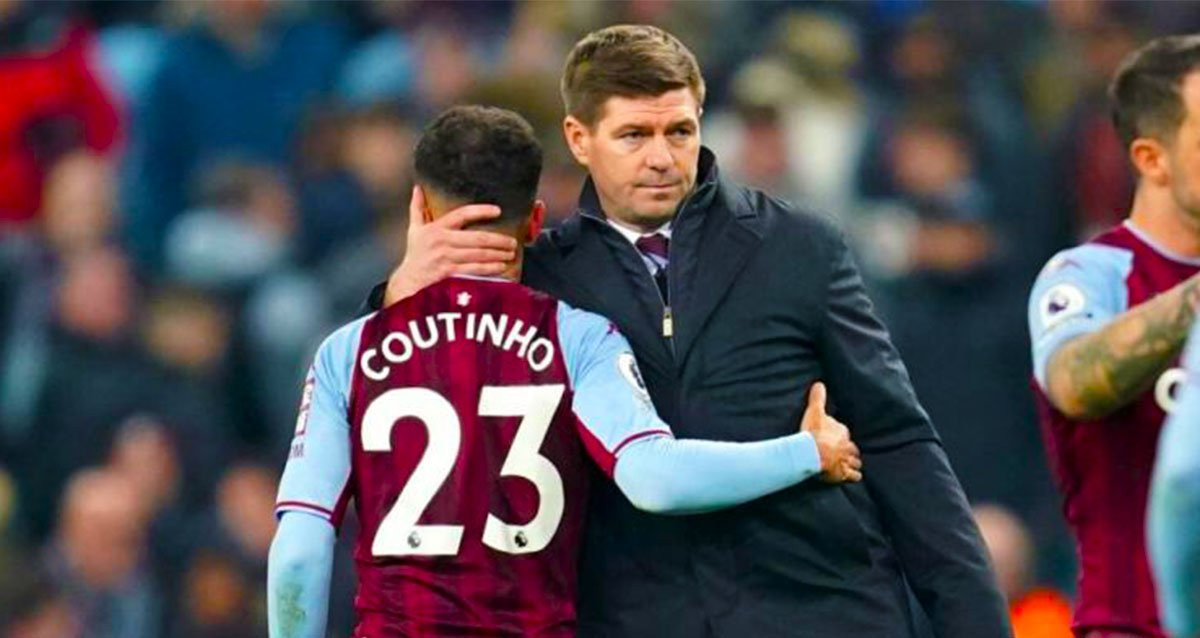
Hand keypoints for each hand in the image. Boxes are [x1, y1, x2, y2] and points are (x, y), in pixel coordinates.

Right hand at [383, 186, 518, 305]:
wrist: (407, 282)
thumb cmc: (415, 255)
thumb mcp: (414, 230)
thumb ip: (417, 209)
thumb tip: (417, 188)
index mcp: (437, 228)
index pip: (462, 214)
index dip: (481, 211)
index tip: (498, 211)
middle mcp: (442, 241)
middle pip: (478, 238)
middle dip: (499, 240)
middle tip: (513, 242)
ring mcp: (446, 258)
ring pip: (479, 254)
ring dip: (498, 254)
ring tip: (511, 253)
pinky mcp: (449, 273)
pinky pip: (474, 269)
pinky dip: (490, 268)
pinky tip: (501, 267)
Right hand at [800, 382, 861, 482]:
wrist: (813, 452)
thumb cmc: (814, 432)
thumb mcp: (815, 411)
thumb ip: (817, 398)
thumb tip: (819, 383)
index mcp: (842, 431)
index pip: (843, 432)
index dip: (839, 435)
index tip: (835, 437)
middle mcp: (847, 446)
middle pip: (853, 448)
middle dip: (850, 451)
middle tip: (844, 452)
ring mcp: (846, 461)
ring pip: (856, 462)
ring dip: (853, 463)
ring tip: (850, 465)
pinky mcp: (844, 474)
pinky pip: (853, 476)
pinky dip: (853, 476)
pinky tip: (852, 476)